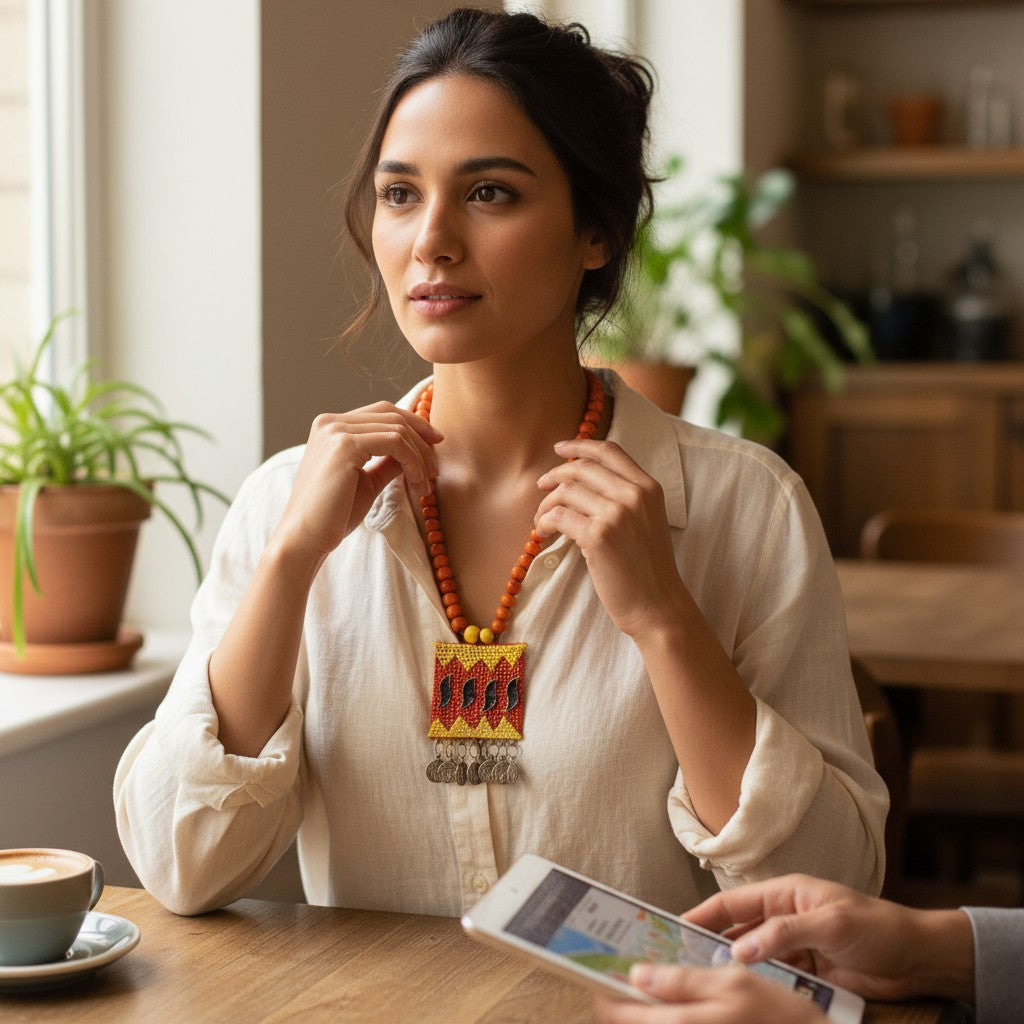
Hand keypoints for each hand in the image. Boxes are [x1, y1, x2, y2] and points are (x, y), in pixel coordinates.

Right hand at [275, 403, 441, 564]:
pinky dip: (413, 461)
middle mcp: (330, 422)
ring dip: (420, 456)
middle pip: (392, 414)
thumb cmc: (333, 515)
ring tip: (425, 485)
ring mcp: (335, 430)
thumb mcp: (367, 481)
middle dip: (422, 439)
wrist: (306, 538)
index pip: (382, 411)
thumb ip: (388, 461)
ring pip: (397, 428)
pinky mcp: (345, 445)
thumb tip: (417, 451)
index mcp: (331, 426)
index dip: (414, 424)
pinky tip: (417, 483)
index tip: (435, 444)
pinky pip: (395, 442)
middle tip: (435, 470)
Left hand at [535, 438, 684, 636]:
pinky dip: (544, 522)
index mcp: (649, 487)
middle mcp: (634, 495)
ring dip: (546, 504)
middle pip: (582, 468)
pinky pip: (558, 517)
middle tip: (542, 487)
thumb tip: (582, 482)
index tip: (560, 449)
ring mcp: (616, 514)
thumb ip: (625, 498)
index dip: (580, 445)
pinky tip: (543, 533)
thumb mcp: (647, 521)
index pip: (610, 451)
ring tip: (542, 520)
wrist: (658, 606)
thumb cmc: (648, 569)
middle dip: (555, 474)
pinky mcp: (598, 536)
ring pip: (566, 491)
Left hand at [593, 964, 824, 1023]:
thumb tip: (637, 975)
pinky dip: (661, 1020)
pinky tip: (668, 1008)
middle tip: (614, 980)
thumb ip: (682, 981)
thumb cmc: (779, 1016)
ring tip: (640, 992)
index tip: (596, 975)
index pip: (621, 1014)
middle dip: (616, 1005)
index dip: (603, 993)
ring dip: (639, 1015)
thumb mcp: (733, 983)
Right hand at [684, 874, 973, 1002]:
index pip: (733, 903)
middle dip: (710, 945)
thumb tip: (738, 949)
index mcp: (786, 894)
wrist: (919, 959)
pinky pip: (775, 980)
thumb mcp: (830, 923)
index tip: (674, 928)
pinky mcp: (808, 974)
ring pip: (753, 959)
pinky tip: (744, 1000)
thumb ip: (784, 933)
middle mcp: (784, 918)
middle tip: (680, 962)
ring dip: (734, 971)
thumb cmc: (878, 927)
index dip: (702, 914)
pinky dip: (759, 989)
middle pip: (737, 932)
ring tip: (706, 986)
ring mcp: (795, 948)